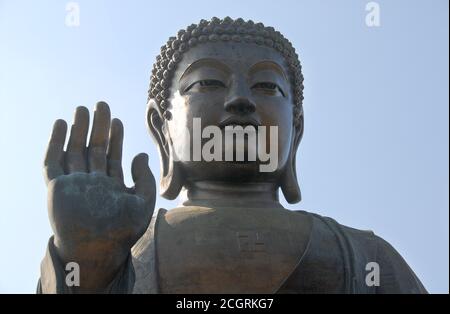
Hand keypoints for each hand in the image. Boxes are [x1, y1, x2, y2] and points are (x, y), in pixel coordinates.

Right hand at [43, 101, 155, 288]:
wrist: (97, 250)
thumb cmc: (122, 232)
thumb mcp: (143, 202)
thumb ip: (145, 179)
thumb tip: (141, 154)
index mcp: (111, 186)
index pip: (112, 156)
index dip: (115, 138)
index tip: (118, 120)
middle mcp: (92, 182)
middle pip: (93, 149)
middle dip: (97, 127)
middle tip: (101, 105)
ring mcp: (74, 184)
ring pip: (74, 150)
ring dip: (78, 130)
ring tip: (82, 109)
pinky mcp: (56, 187)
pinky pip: (53, 161)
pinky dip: (56, 142)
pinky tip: (61, 125)